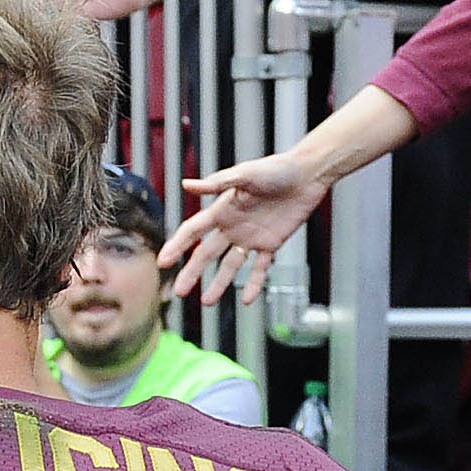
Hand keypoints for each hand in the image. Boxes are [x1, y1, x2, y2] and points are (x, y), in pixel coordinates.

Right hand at [160, 153, 331, 304]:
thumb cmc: (276, 169)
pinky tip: (248, 299)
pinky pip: (260, 268)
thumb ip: (216, 183)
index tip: (163, 262)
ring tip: (207, 302)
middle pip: (207, 254)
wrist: (307, 175)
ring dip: (219, 284)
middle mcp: (233, 226)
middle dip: (192, 273)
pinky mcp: (271, 243)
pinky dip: (254, 283)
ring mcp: (251, 237)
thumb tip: (186, 184)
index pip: (193, 232)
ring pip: (230, 266)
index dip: (177, 246)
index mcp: (222, 210)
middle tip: (179, 292)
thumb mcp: (244, 174)